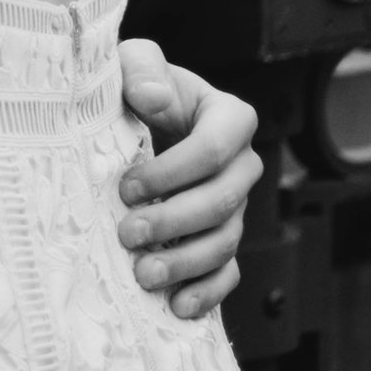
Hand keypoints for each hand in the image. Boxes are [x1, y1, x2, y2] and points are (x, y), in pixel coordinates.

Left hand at [114, 41, 261, 319]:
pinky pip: (228, 273)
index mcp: (229, 117)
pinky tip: (178, 306)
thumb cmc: (136, 88)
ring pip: (224, 242)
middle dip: (174, 222)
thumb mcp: (135, 64)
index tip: (127, 186)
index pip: (215, 149)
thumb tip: (152, 98)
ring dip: (185, 262)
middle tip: (128, 234)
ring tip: (143, 274)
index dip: (173, 173)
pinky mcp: (223, 239)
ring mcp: (236, 207)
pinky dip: (207, 292)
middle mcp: (242, 165)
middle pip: (222, 202)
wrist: (136, 121)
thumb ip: (143, 68)